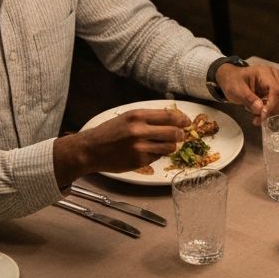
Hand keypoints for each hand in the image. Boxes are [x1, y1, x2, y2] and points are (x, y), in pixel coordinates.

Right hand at [53, 107, 190, 186]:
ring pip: (169, 147)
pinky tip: (146, 151)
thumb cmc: (110, 131)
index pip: (169, 116)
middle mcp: (140, 131)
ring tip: (163, 144)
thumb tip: (172, 118)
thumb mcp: (128, 117)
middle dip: (181, 134)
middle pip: (174, 133)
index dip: (182, 119)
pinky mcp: (139, 162)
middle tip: (180, 135)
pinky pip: (157, 157)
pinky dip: (156, 154)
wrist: (91, 149)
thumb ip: (149, 117)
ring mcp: (140, 147)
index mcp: (138, 115)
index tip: (187, 122)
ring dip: (170, 146)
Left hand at [215, 64, 278, 124]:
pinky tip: (262, 115)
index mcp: (265, 73)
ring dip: (274, 112)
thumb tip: (261, 109)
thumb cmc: (233, 81)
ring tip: (259, 118)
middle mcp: (274, 76)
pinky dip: (273, 111)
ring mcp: (276, 83)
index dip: (272, 105)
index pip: (276, 90)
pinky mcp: (275, 91)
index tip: (263, 115)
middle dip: (273, 110)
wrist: (231, 79)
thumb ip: (249, 99)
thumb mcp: (237, 90)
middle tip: (260, 119)